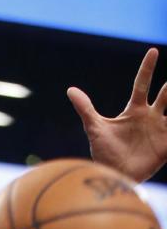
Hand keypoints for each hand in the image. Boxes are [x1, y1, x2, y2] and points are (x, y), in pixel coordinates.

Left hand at [68, 48, 166, 183]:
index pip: (142, 84)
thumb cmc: (104, 153)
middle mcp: (150, 116)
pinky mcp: (166, 146)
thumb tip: (70, 90)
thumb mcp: (95, 129)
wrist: (113, 176)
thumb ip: (86, 109)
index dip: (147, 68)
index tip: (153, 51)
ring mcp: (160, 130)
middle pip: (165, 95)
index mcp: (135, 109)